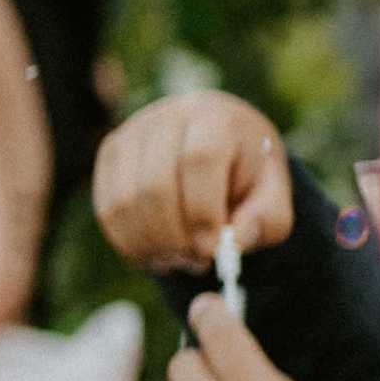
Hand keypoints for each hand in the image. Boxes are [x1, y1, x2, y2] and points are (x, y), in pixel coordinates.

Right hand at [94, 91, 291, 271]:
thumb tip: (233, 242)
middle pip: (155, 184)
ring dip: (149, 243)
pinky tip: (153, 253)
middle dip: (173, 236)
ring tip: (176, 261)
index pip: (199, 160)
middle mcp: (167, 117)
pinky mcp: (110, 154)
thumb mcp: (272, 196)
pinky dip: (128, 240)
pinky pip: (107, 207)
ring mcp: (132, 133)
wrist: (218, 145)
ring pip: (125, 200)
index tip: (211, 250)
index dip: (202, 211)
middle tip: (194, 263)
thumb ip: (265, 220)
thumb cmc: (247, 175)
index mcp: (216, 117)